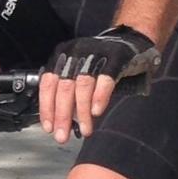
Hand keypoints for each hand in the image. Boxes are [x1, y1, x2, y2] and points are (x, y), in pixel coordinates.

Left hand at [39, 26, 160, 142]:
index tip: (49, 127)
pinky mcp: (116, 57)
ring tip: (84, 130)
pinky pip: (105, 79)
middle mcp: (76, 53)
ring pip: (83, 86)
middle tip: (63, 136)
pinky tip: (96, 112)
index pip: (48, 84)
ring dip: (82, 112)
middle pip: (64, 88)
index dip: (47, 107)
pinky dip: (99, 97)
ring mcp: (95, 54)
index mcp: (62, 56)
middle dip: (62, 116)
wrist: (130, 43)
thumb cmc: (100, 63)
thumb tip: (62, 122)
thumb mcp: (78, 72)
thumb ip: (69, 92)